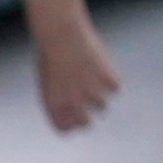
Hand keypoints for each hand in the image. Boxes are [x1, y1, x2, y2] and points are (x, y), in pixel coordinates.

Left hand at [30, 16, 117, 132]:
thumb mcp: (48, 78)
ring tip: (86, 72)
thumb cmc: (51, 53)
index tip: (72, 115)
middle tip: (85, 99)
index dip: (69, 122)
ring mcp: (92, 93)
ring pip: (101, 105)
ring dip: (97, 92)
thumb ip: (60, 99)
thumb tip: (75, 114)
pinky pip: (114, 87)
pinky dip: (110, 78)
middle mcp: (73, 103)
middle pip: (85, 124)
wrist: (61, 32)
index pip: (65, 129)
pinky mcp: (108, 81)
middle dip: (86, 113)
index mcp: (53, 104)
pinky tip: (98, 64)